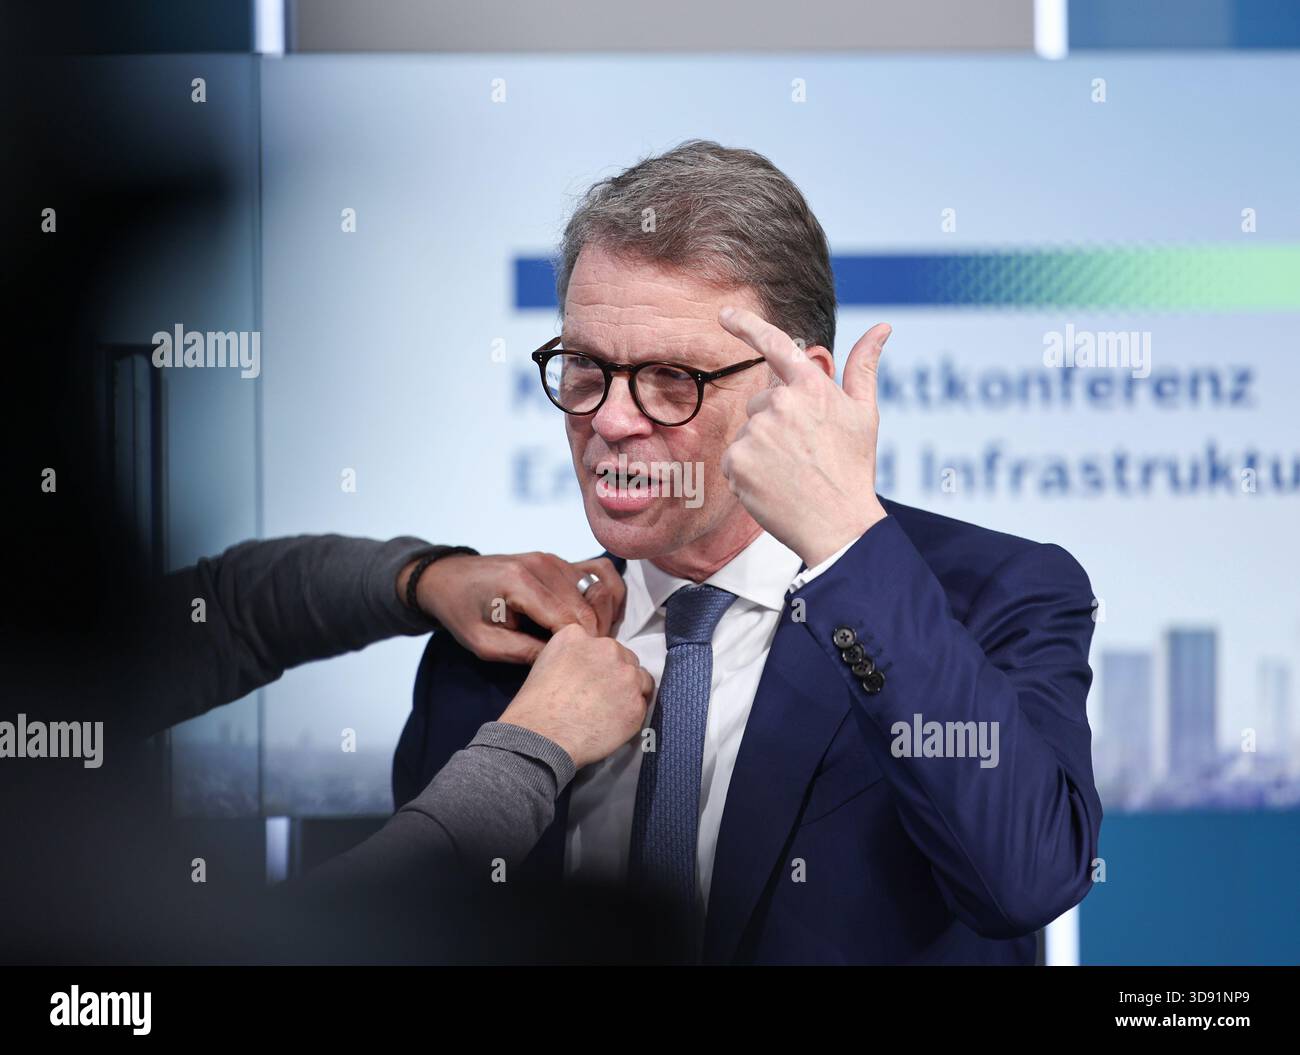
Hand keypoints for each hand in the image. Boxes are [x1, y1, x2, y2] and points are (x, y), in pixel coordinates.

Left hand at [400, 552, 624, 663]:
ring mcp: (554, 559)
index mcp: (520, 583)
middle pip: (590, 607)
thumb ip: (524, 653)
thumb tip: (565, 662)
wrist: (448, 578)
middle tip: (586, 662)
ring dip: (603, 619)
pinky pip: (599, 573)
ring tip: (590, 643)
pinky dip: (607, 594)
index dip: (582, 648)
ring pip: (600, 591)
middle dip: (595, 638)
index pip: (570, 620)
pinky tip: (601, 616)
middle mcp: (543, 565)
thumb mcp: (484, 644)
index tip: (579, 669)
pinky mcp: (559, 560)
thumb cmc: (461, 612)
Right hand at [498, 624, 654, 767]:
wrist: (542, 735)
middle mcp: (607, 648)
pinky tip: (614, 723)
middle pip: (624, 657)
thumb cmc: (535, 706)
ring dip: (629, 690)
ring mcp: (626, 675)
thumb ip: (571, 656)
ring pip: (639, 678)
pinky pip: (642, 703)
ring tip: (611, 710)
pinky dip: (632, 712)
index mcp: (579, 636)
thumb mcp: (545, 662)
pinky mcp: (636, 702)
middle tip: (601, 696)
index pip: (600, 644)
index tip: (591, 678)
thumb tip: (585, 668)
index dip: (597, 663)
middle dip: (616, 674)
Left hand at [717, 306, 890, 567]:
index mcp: (811, 385)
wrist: (838, 524)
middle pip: (761, 401)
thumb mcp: (865, 413)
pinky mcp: (737, 461)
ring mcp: (756, 432)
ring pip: (748, 431)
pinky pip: (734, 459)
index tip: (725, 314)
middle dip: (777, 421)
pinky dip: (748, 472)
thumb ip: (864, 366)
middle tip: (804, 452)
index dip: (747, 325)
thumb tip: (882, 327)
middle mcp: (780, 403)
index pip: (773, 344)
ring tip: (791, 472)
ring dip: (763, 448)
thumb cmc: (853, 468)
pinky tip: (773, 485)